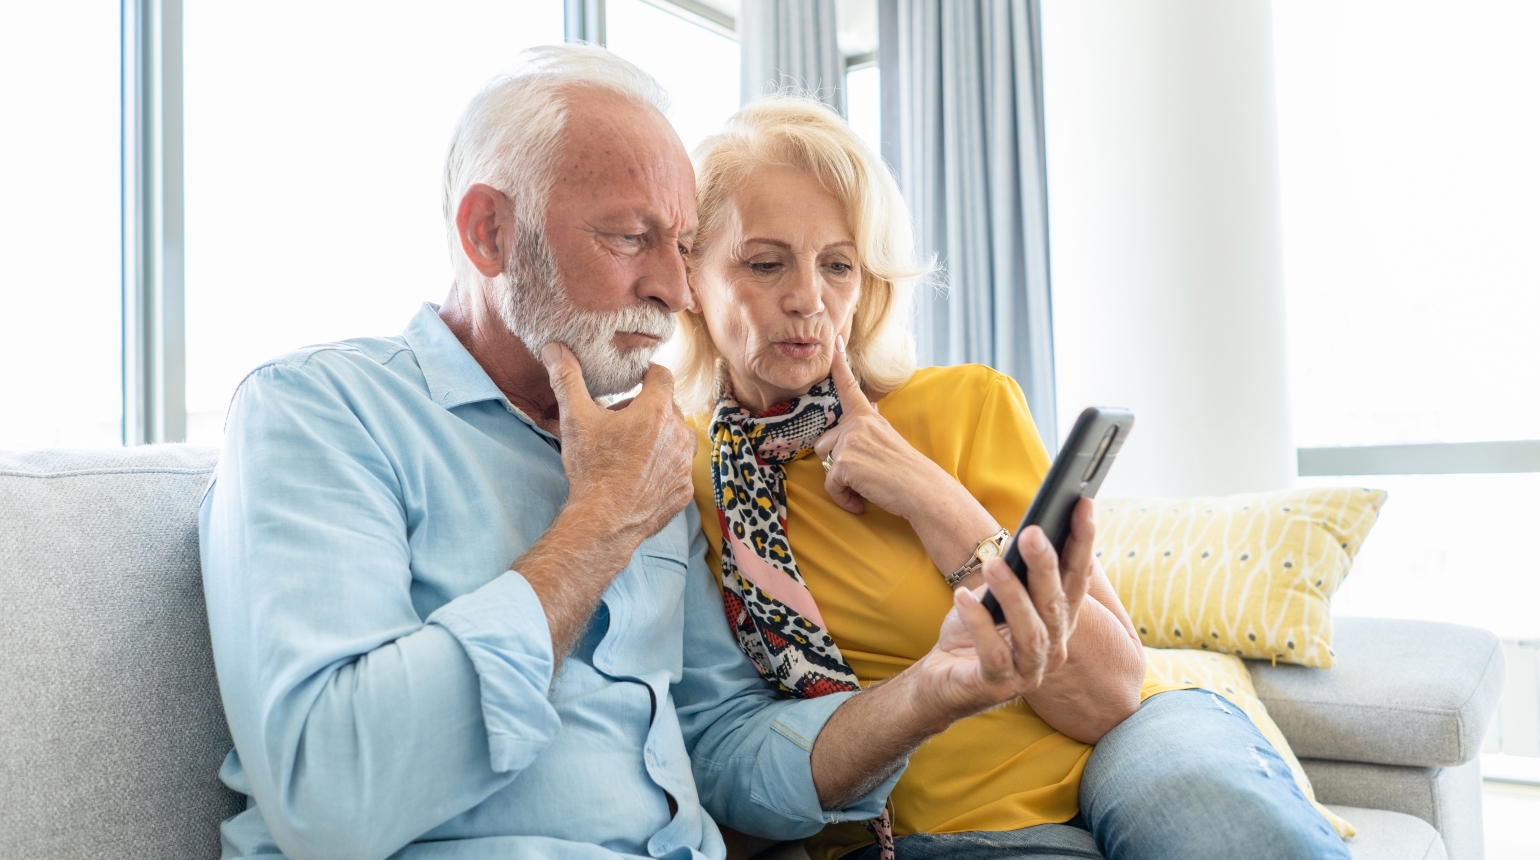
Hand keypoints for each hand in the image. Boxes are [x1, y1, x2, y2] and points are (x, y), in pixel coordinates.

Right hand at [542, 343, 694, 546]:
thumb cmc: (592, 468)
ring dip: (660, 438)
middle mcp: (679, 434)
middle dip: (647, 409)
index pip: (662, 376)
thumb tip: (554, 348)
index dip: (648, 374)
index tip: (635, 379)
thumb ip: (567, 379)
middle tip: (620, 423)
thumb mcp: (575, 419)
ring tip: (632, 449)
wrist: (604, 522)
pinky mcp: (684, 490)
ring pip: (677, 439)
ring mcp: (685, 464)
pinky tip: (641, 476)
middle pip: (668, 408)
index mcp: (657, 410)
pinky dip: (663, 468)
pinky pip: (678, 469)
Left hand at [812, 337, 958, 517]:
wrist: (924, 491)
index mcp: (868, 417)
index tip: (835, 342)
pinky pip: (830, 484)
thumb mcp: (889, 438)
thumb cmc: (907, 472)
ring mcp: (849, 440)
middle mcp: (857, 424)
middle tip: (864, 477)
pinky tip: (860, 502)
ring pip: (825, 463)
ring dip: (840, 482)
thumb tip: (866, 408)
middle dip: (837, 464)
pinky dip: (843, 498)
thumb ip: (872, 423)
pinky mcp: (844, 461)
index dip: (840, 364)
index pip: (850, 387)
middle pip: (824, 443)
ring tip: (865, 488)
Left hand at [906, 500, 1097, 725]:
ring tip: (993, 564)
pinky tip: (962, 599)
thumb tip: (1030, 533)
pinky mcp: (996, 687)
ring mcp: (1028, 672)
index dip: (1083, 542)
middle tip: (1032, 533)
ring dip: (1013, 595)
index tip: (1083, 504)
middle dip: (1046, 566)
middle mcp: (1052, 649)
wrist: (942, 682)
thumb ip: (1017, 573)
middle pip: (1056, 603)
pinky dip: (978, 625)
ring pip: (1031, 632)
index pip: (1077, 578)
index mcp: (1057, 622)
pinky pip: (993, 655)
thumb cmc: (974, 632)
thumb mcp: (996, 596)